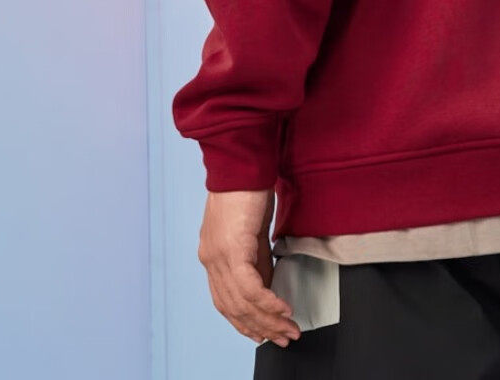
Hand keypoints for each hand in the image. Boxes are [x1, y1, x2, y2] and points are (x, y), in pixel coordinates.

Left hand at [196, 190, 301, 347]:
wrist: (242, 164)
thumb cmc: (247, 188)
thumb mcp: (252, 231)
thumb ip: (255, 259)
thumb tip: (267, 284)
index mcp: (212, 255)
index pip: (225, 300)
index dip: (246, 321)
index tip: (266, 332)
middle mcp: (210, 259)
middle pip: (233, 307)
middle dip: (261, 327)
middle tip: (284, 337)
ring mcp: (218, 256)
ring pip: (242, 302)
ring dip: (268, 320)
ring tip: (289, 328)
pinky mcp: (233, 249)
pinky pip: (250, 287)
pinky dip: (268, 302)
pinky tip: (283, 308)